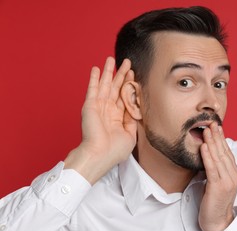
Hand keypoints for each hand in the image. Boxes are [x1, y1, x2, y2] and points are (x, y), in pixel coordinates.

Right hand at [64, 57, 136, 183]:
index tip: (134, 74)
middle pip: (116, 88)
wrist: (99, 155)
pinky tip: (96, 68)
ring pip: (105, 85)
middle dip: (121, 75)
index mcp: (117, 118)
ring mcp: (98, 107)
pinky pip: (92, 88)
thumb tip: (136, 109)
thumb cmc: (114, 150)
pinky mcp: (90, 105)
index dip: (129, 85)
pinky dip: (93, 78)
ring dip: (108, 72)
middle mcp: (108, 111)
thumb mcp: (130, 135)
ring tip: (111, 59)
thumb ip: (132, 120)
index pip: (124, 97)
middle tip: (127, 62)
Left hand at [198, 122, 236, 230]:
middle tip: (211, 123)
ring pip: (218, 158)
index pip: (227, 152)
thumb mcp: (217, 182)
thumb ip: (216, 170)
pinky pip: (212, 168)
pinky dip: (207, 156)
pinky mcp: (218, 187)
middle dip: (217, 136)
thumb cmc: (214, 203)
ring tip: (206, 130)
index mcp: (234, 174)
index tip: (216, 127)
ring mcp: (227, 181)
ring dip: (211, 142)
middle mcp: (233, 175)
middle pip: (224, 152)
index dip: (221, 139)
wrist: (218, 222)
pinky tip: (204, 146)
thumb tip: (208, 156)